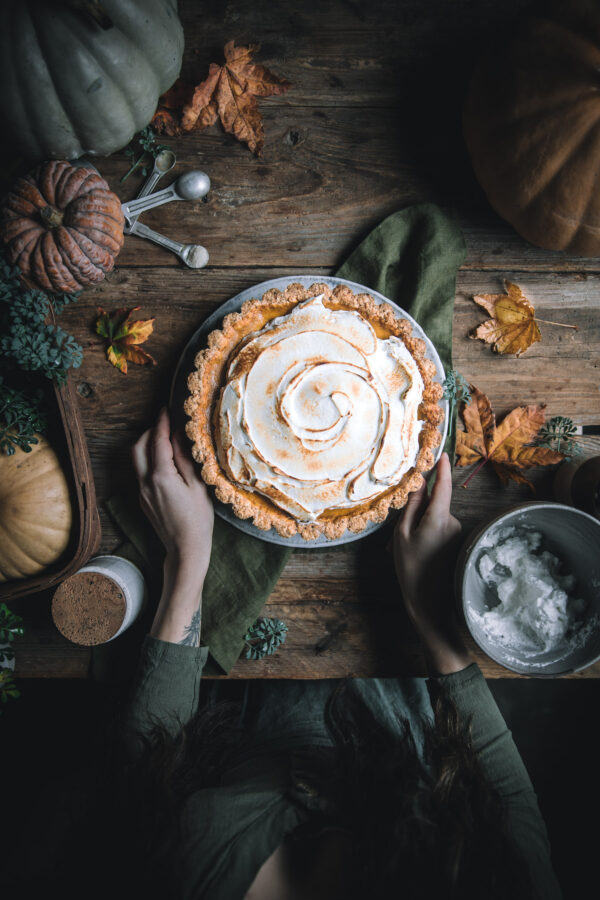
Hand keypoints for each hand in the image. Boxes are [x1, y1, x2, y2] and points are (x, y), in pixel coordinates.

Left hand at [132, 408, 213, 579]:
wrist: (185, 548)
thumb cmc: (198, 519)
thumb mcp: (198, 485)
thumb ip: (185, 459)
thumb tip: (177, 437)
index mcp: (161, 476)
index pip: (157, 441)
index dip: (161, 423)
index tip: (165, 409)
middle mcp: (146, 482)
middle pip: (137, 447)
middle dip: (149, 432)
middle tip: (164, 424)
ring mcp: (141, 492)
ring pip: (136, 460)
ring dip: (147, 446)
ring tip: (165, 441)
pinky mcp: (143, 500)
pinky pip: (141, 473)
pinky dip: (149, 461)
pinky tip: (166, 463)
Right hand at [393, 452, 469, 673]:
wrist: (430, 603)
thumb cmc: (411, 569)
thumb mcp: (403, 534)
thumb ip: (412, 506)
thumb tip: (418, 483)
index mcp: (438, 518)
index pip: (443, 485)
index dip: (442, 468)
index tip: (442, 452)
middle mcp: (452, 522)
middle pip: (434, 503)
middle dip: (417, 512)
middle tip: (398, 535)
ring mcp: (456, 533)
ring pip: (435, 518)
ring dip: (419, 528)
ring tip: (404, 550)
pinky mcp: (457, 542)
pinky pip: (438, 530)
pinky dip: (425, 537)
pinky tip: (415, 556)